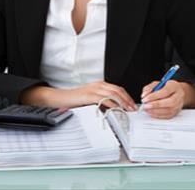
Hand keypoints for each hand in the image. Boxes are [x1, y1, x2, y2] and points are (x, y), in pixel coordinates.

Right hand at [20, 81, 137, 110]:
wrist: (60, 98)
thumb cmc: (75, 101)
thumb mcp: (91, 100)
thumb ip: (102, 101)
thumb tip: (115, 110)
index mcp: (100, 84)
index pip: (118, 89)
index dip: (126, 97)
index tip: (132, 105)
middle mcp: (98, 85)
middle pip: (118, 90)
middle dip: (127, 99)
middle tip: (133, 108)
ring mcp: (93, 89)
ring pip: (113, 94)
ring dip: (123, 102)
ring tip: (128, 110)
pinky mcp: (89, 95)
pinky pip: (104, 99)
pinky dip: (112, 104)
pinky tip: (117, 110)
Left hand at [140, 80, 185, 118]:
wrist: (177, 93)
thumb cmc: (166, 87)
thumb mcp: (158, 83)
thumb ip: (150, 87)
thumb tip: (144, 95)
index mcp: (174, 86)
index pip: (165, 91)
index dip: (154, 96)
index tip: (145, 98)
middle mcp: (178, 96)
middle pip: (169, 102)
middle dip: (155, 105)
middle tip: (145, 105)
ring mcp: (178, 106)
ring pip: (167, 110)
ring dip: (154, 111)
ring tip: (146, 108)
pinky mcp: (175, 113)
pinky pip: (166, 116)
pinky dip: (157, 115)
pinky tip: (150, 112)